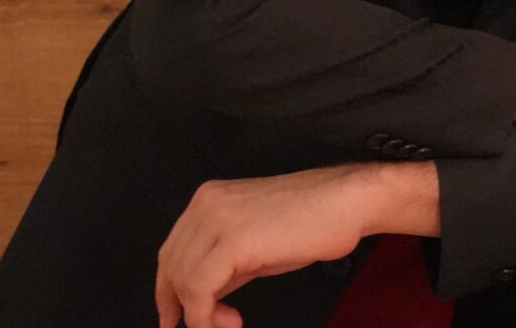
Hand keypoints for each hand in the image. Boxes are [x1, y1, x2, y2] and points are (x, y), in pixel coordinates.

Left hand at [154, 163, 433, 327]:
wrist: (348, 202)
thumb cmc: (314, 219)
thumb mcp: (256, 242)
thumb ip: (224, 264)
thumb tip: (204, 295)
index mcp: (210, 200)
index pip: (171, 252)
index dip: (167, 292)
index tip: (173, 319)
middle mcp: (207, 205)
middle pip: (171, 268)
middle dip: (184, 308)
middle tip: (212, 327)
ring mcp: (217, 220)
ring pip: (182, 282)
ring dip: (200, 316)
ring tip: (230, 323)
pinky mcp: (232, 240)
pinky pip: (199, 290)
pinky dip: (206, 317)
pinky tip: (231, 322)